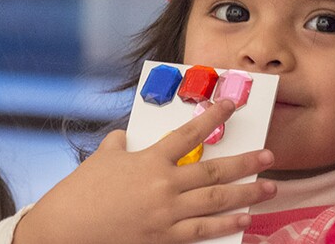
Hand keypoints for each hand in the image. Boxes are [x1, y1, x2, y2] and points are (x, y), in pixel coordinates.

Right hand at [13, 99, 276, 243]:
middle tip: (270, 155)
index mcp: (149, 160)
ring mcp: (167, 214)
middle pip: (214, 171)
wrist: (64, 232)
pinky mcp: (165, 238)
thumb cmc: (80, 193)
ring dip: (247, 193)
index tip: (233, 105)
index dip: (213, 116)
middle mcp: (164, 185)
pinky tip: (246, 219)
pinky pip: (203, 230)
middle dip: (246, 162)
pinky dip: (227, 225)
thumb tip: (126, 137)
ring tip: (270, 187)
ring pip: (217, 201)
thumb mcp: (102, 158)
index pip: (189, 133)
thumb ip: (119, 145)